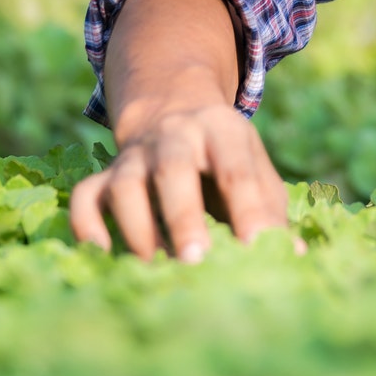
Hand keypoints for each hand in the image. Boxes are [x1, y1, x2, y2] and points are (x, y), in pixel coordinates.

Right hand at [68, 80, 292, 260]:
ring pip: (126, 185)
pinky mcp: (107, 173)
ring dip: (139, 229)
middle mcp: (175, 136)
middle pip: (174, 169)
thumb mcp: (254, 167)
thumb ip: (269, 208)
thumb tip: (288, 255)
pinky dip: (88, 226)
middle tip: (196, 261)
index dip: (248, 209)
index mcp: (223, 131)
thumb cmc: (225, 157)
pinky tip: (103, 253)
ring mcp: (136, 154)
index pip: (236, 169)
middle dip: (184, 217)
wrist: (173, 108)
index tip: (255, 248)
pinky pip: (87, 196)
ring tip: (157, 267)